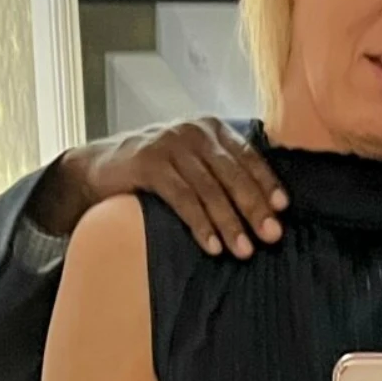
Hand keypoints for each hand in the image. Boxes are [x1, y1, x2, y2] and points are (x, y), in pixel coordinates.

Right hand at [31, 120, 286, 254]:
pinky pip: (182, 198)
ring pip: (209, 188)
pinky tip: (212, 247)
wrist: (99, 169)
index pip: (248, 155)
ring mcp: (170, 144)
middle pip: (232, 173)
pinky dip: (199, 225)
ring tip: (244, 251)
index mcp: (211, 129)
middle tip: (272, 236)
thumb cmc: (155, 173)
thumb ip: (221, 174)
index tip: (282, 209)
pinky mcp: (149, 162)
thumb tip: (264, 209)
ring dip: (229, 222)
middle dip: (254, 207)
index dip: (266, 182)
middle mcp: (193, 131)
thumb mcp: (192, 164)